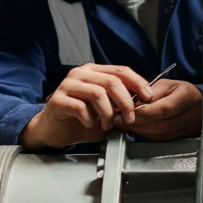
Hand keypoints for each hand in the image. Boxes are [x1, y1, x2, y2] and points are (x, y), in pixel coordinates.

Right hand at [19, 64, 152, 149]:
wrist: (54, 131)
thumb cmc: (82, 119)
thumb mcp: (107, 109)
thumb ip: (120, 102)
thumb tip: (143, 103)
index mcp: (94, 71)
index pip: (121, 71)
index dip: (138, 83)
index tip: (148, 98)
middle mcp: (80, 74)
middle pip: (112, 82)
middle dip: (126, 102)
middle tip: (130, 119)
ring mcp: (67, 85)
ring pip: (97, 93)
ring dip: (108, 113)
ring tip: (107, 125)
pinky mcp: (58, 100)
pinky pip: (80, 107)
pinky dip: (89, 119)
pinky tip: (89, 124)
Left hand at [124, 79, 201, 140]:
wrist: (194, 101)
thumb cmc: (178, 91)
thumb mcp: (164, 85)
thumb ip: (149, 95)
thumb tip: (131, 107)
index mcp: (188, 96)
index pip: (164, 109)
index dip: (144, 114)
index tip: (127, 114)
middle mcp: (193, 114)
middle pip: (163, 125)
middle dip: (139, 125)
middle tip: (122, 122)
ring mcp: (191, 128)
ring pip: (162, 136)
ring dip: (141, 132)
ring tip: (127, 126)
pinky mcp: (186, 138)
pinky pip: (164, 140)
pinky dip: (148, 136)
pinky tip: (139, 130)